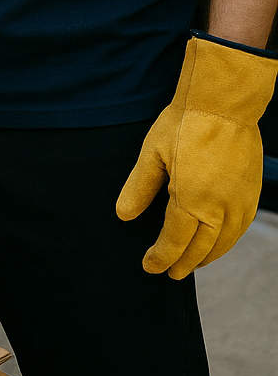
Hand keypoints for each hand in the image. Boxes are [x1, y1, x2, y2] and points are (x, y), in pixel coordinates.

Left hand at [116, 35, 276, 278]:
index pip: (174, 242)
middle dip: (183, 264)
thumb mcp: (152, 154)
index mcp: (191, 200)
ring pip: (224, 243)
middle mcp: (219, 208)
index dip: (160, 258)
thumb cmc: (184, 123)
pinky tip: (218, 241)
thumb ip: (139, 189)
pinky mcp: (252, 193)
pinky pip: (240, 228)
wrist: (224, 103)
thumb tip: (123, 216)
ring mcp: (239, 202)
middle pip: (201, 249)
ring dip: (207, 257)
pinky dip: (227, 242)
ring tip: (192, 263)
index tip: (149, 266)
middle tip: (170, 273)